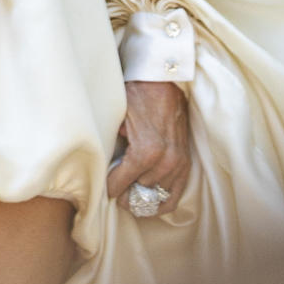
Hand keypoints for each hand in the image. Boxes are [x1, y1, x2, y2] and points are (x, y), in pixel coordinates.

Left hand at [106, 81, 189, 214]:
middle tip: (115, 187)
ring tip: (129, 190)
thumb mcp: (116, 117)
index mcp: (145, 152)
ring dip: (140, 195)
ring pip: (153, 196)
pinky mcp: (186, 164)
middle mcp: (165, 162)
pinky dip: (160, 202)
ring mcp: (178, 165)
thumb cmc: (137, 95)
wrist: (163, 81)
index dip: (107, 187)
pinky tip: (148, 201)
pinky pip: (173, 196)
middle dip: (124, 191)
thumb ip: (109, 142)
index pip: (118, 185)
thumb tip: (98, 163)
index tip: (103, 185)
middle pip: (136, 193)